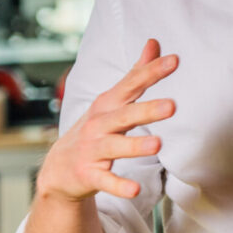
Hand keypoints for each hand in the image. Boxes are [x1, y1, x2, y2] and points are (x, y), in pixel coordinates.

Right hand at [36, 39, 177, 203]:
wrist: (58, 168)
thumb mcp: (112, 100)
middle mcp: (99, 125)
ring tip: (158, 144)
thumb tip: (154, 42)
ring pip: (116, 147)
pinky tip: (134, 189)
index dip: (152, 72)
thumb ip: (136, 73)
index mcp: (108, 105)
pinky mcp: (89, 174)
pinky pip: (106, 180)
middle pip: (125, 115)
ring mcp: (93, 150)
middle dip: (147, 110)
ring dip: (135, 146)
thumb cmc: (94, 129)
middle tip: (172, 106)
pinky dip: (119, 185)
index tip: (175, 60)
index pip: (132, 85)